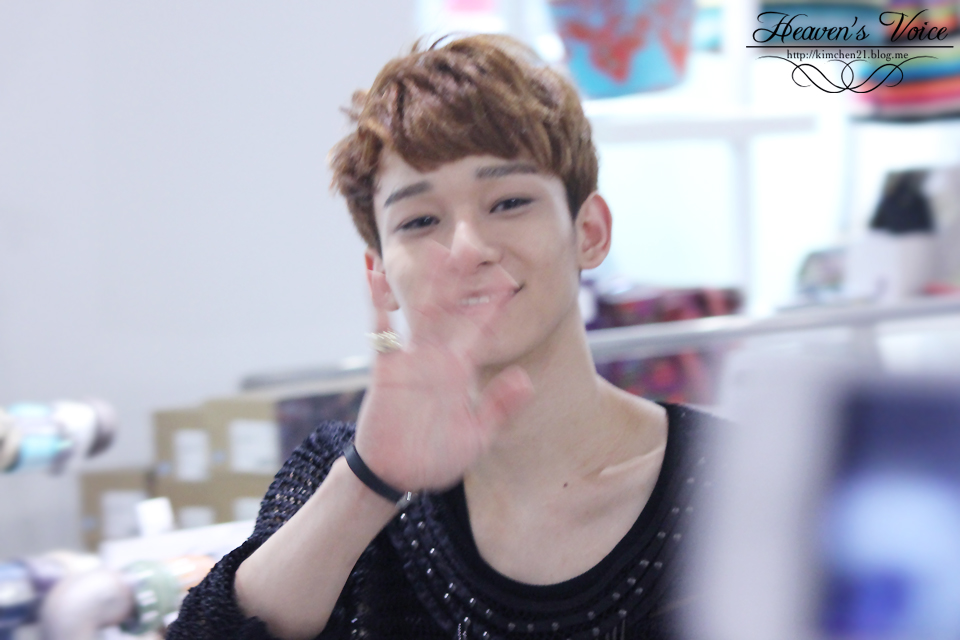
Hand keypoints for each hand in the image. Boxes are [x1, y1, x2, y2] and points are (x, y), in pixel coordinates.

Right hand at [353, 242, 532, 492]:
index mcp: (460, 370)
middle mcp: (437, 358)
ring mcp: (411, 360)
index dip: (492, 305)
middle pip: (451, 308)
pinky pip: (381, 331)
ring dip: (426, 281)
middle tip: (470, 242)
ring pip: (421, 311)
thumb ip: (499, 407)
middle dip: (460, 277)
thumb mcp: (476, 435)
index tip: (509, 278)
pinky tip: (374, 275)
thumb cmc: (436, 457)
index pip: (480, 329)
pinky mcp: (385, 370)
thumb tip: (527, 378)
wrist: (395, 474)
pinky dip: (377, 303)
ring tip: (433, 248)